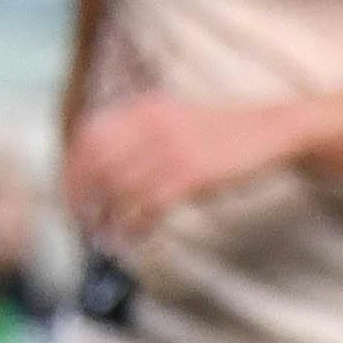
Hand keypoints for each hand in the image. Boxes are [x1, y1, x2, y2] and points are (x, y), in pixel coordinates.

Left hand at [65, 95, 286, 246]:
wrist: (271, 132)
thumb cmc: (223, 133)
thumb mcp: (174, 118)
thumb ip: (139, 132)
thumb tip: (103, 167)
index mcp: (143, 109)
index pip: (88, 138)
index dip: (73, 169)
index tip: (71, 194)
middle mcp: (151, 125)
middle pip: (97, 164)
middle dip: (82, 197)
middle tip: (82, 220)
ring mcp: (171, 150)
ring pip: (119, 188)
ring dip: (107, 216)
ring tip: (106, 234)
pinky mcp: (191, 175)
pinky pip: (149, 204)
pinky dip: (135, 224)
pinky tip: (134, 234)